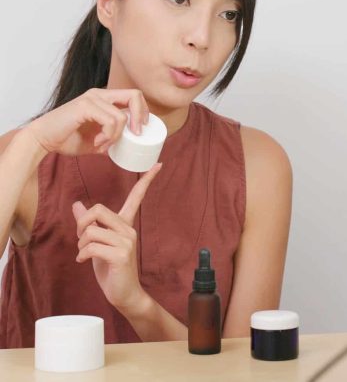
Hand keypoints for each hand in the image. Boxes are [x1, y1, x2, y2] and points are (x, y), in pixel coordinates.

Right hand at [26, 88, 149, 156]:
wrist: (43, 140)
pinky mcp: (85, 106)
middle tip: (136, 134)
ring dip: (116, 136)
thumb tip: (130, 143)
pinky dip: (108, 135)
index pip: (133, 96)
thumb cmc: (67, 139)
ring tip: (104, 145)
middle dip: (141, 116)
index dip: (143, 111)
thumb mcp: (98, 139)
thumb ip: (113, 137)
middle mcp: (99, 94)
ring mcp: (92, 98)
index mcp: (104, 98)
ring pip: (122, 116)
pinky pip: (110, 121)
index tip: (141, 129)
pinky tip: (98, 142)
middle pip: (134, 95)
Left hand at [72, 162, 162, 310]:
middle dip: (81, 223)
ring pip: (91, 231)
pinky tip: (84, 262)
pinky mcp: (121, 255)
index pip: (137, 196)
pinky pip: (92, 247)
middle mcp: (129, 229)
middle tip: (80, 237)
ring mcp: (126, 242)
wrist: (124, 294)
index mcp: (126, 224)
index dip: (147, 180)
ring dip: (80, 244)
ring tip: (84, 254)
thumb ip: (89, 224)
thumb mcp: (97, 243)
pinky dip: (82, 255)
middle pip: (98, 209)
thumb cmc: (111, 269)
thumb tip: (76, 205)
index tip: (158, 165)